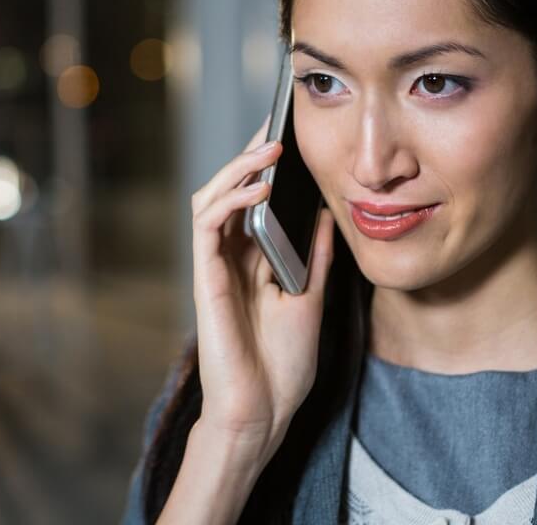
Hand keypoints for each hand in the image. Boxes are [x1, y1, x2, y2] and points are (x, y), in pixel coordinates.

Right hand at [190, 116, 335, 462]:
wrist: (263, 411)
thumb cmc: (282, 365)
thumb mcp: (311, 299)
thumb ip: (316, 257)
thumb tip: (330, 213)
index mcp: (255, 261)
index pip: (256, 201)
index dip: (268, 167)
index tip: (293, 135)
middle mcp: (232, 257)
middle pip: (232, 191)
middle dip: (251, 153)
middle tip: (277, 123)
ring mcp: (216, 266)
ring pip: (213, 198)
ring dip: (238, 168)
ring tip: (270, 147)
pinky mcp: (206, 277)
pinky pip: (207, 226)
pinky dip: (229, 199)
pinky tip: (258, 186)